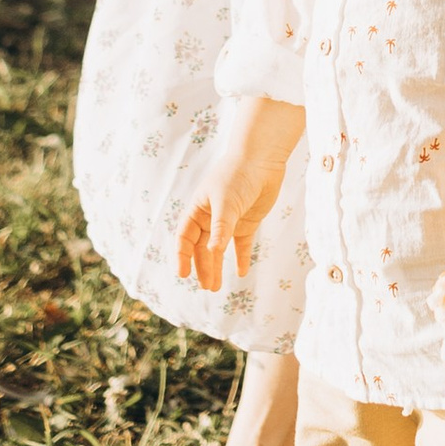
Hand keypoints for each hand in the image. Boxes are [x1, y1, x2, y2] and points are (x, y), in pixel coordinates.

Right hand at [175, 97, 304, 292]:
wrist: (262, 158)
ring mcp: (229, 220)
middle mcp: (210, 217)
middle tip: (207, 287)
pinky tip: (240, 272)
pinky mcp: (246, 222)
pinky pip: (241, 244)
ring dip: (217, 267)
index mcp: (198, 209)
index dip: (182, 256)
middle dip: (203, 267)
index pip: (185, 237)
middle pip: (202, 248)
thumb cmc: (238, 175)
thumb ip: (220, 229)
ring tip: (216, 287)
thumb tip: (213, 253)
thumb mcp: (226, 203)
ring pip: (219, 249)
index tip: (183, 274)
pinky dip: (240, 258)